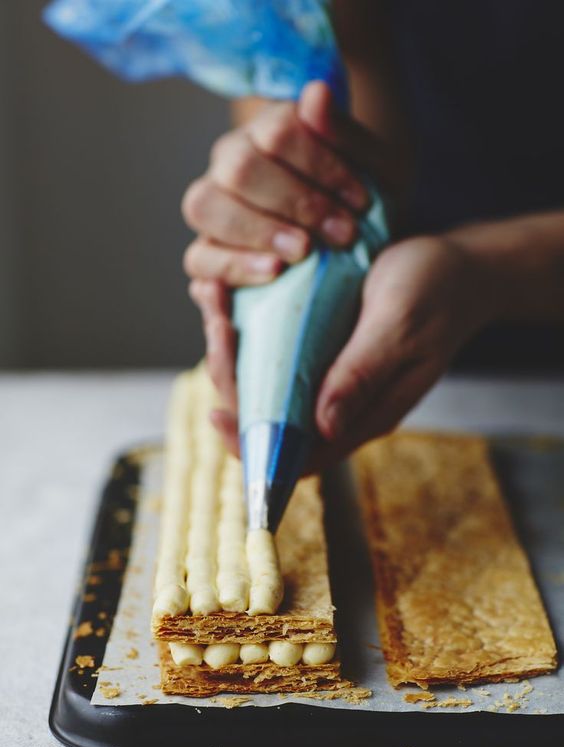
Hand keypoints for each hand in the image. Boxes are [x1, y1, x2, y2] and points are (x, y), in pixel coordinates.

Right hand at [182, 80, 402, 284]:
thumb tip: (316, 94)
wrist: (359, 252)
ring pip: (205, 206)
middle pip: (239, 169)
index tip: (361, 202)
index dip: (321, 167)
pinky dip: (228, 271)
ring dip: (257, 232)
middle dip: (295, 203)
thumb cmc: (360, 206)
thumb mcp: (375, 171)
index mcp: (267, 132)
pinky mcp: (207, 258)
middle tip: (341, 234)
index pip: (278, 134)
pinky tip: (269, 276)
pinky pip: (198, 262)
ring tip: (300, 256)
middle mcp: (230, 165)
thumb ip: (344, 135)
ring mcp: (213, 210)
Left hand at [190, 235, 497, 466]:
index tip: (218, 414)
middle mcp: (339, 404)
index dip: (254, 447)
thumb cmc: (435, 293)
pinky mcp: (319, 348)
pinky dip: (245, 329)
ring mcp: (327, 376)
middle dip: (231, 381)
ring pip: (264, 384)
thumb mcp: (399, 326)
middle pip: (269, 419)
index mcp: (363, 414)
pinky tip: (231, 297)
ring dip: (232, 352)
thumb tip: (323, 426)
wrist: (457, 268)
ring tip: (217, 302)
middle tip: (218, 326)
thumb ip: (363, 374)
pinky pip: (272, 352)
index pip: (299, 456)